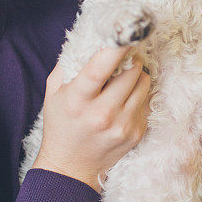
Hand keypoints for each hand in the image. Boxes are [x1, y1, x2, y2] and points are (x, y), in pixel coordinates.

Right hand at [32, 46, 150, 191]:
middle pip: (131, 72)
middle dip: (130, 60)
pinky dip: (138, 95)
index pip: (100, 67)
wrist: (71, 167)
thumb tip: (92, 37)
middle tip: (124, 58)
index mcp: (78, 100)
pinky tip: (124, 101)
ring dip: (137, 75)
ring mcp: (122, 125)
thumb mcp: (54, 93)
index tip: (126, 33)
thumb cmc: (61, 124)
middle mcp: (102, 114)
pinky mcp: (136, 133)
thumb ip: (69, 65)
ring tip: (124, 79)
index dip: (117, 47)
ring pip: (144, 84)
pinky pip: (147, 101)